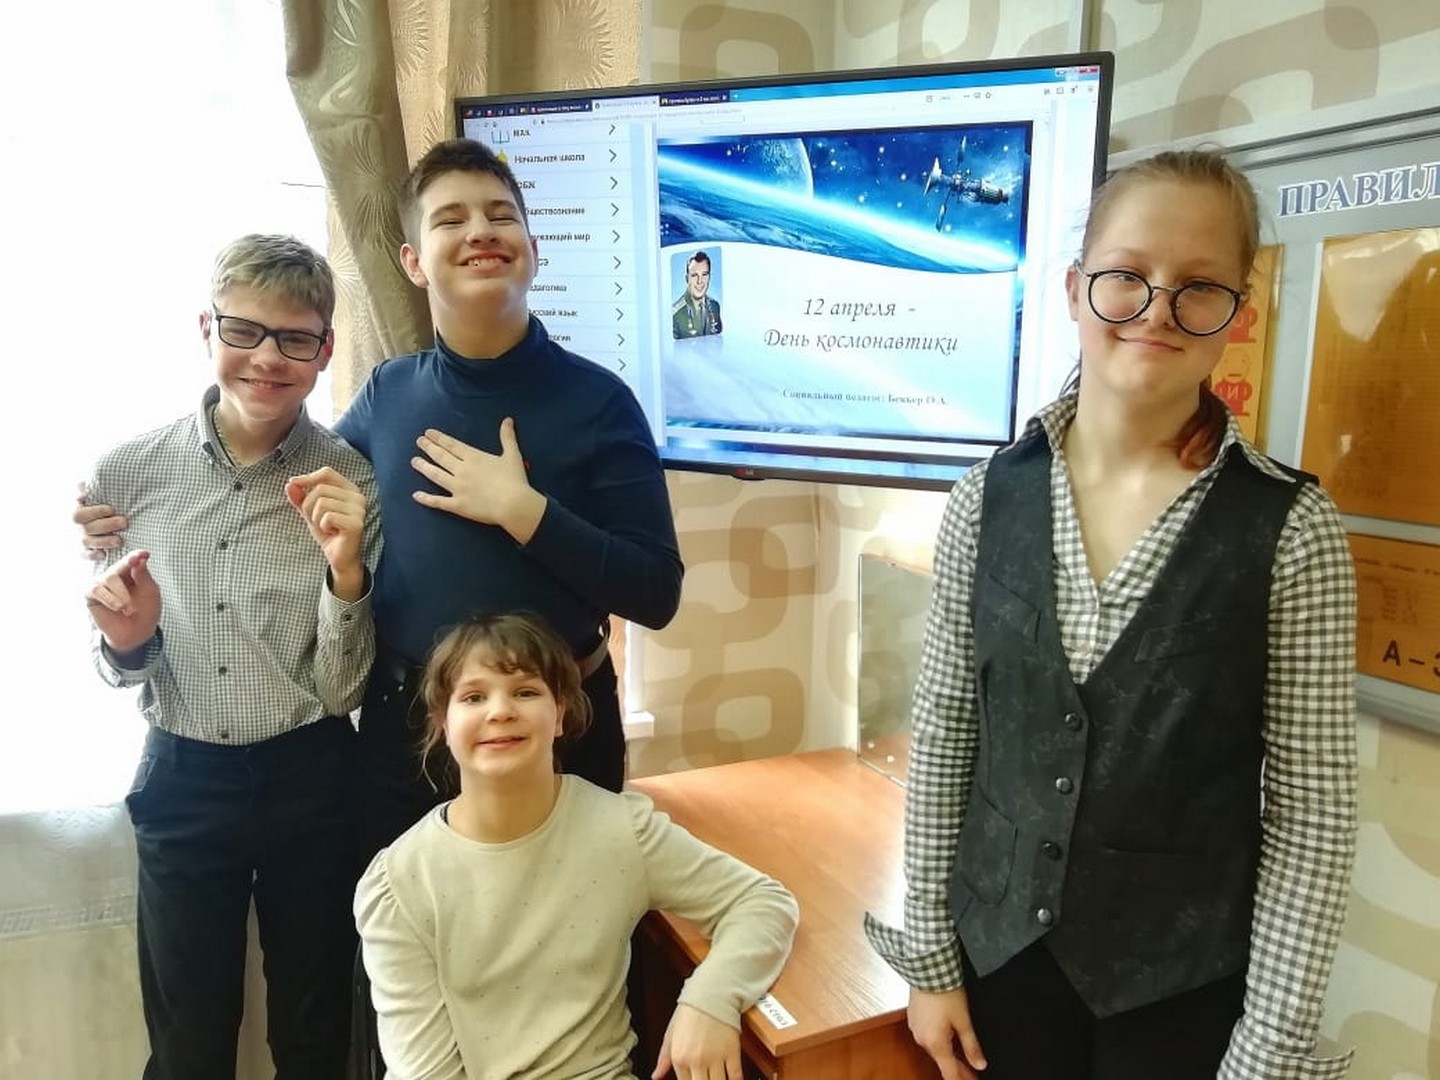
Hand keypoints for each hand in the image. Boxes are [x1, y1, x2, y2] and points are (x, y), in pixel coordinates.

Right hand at [74, 482, 126, 560]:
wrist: (94, 520)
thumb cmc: (96, 504)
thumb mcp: (90, 493)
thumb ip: (84, 488)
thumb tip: (82, 491)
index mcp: (77, 511)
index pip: (81, 513)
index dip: (96, 511)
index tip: (111, 509)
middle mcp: (76, 526)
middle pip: (88, 528)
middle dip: (107, 525)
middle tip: (124, 522)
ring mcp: (79, 539)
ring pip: (88, 542)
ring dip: (104, 542)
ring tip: (119, 540)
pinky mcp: (83, 551)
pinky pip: (85, 555)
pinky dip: (92, 555)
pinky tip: (104, 555)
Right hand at [87, 550, 161, 657]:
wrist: (135, 633)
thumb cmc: (145, 611)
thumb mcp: (150, 592)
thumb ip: (143, 575)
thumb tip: (141, 557)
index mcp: (131, 572)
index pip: (132, 559)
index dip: (136, 555)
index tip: (144, 554)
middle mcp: (115, 575)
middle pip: (119, 565)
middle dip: (127, 564)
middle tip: (135, 561)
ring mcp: (102, 583)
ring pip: (109, 577)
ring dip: (121, 593)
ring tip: (127, 606)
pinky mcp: (91, 594)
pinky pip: (96, 589)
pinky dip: (109, 598)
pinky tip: (117, 607)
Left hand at [286, 467, 366, 599]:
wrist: (339, 557)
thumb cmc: (328, 532)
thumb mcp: (310, 512)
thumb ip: (300, 497)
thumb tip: (290, 484)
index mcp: (349, 489)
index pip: (327, 473)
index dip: (308, 477)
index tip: (293, 483)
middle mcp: (357, 497)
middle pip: (320, 489)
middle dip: (309, 506)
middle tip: (317, 520)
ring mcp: (359, 510)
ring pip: (322, 503)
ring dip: (315, 518)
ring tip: (325, 527)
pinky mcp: (355, 524)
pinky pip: (327, 517)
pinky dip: (322, 527)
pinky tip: (332, 532)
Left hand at [410, 419, 545, 542]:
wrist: (513, 504)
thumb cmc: (514, 480)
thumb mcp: (513, 455)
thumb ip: (507, 437)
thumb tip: (508, 419)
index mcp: (474, 457)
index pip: (452, 445)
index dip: (439, 438)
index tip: (428, 433)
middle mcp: (461, 470)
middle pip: (441, 457)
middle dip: (428, 448)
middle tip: (419, 442)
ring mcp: (457, 488)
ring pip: (436, 475)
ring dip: (424, 467)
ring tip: (414, 461)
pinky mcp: (457, 505)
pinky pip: (438, 502)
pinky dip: (426, 499)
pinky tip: (416, 495)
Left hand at [651, 1004, 742, 1079]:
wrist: (711, 993)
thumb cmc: (690, 1011)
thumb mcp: (671, 1034)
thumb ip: (663, 1058)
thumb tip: (656, 1075)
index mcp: (679, 1058)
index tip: (695, 1078)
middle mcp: (697, 1061)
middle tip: (705, 1077)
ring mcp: (716, 1058)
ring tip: (717, 1076)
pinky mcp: (732, 1052)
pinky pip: (735, 1076)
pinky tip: (732, 1078)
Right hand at [908, 986, 986, 1078]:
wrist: (928, 970)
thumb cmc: (945, 992)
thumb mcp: (964, 1021)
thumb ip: (971, 1046)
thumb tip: (979, 1064)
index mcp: (935, 1043)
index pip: (950, 1073)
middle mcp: (922, 1039)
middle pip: (942, 1061)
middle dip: (958, 1068)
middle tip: (973, 1073)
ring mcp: (916, 1028)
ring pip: (934, 1048)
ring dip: (948, 1054)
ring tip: (963, 1058)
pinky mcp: (914, 1018)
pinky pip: (927, 1036)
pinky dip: (939, 1041)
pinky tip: (948, 1038)